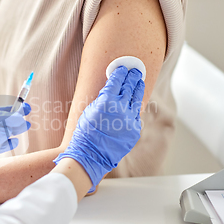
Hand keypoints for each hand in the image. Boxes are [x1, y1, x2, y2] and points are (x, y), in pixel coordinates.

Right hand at [54, 67, 144, 191]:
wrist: (90, 155)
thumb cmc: (84, 133)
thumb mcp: (89, 110)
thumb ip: (103, 98)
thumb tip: (111, 89)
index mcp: (107, 101)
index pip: (117, 81)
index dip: (121, 73)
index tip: (123, 68)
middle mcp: (121, 108)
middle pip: (130, 87)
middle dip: (132, 77)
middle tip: (135, 71)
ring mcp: (130, 120)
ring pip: (137, 100)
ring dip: (138, 89)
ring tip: (139, 82)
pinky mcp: (134, 130)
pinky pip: (136, 115)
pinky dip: (135, 108)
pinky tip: (135, 103)